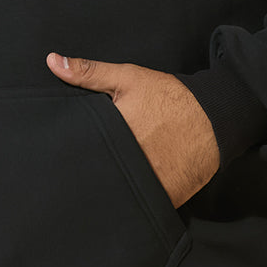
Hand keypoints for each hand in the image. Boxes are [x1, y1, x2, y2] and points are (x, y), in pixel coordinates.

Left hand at [47, 52, 218, 206]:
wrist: (214, 117)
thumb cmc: (169, 97)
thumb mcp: (128, 78)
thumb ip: (88, 72)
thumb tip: (52, 62)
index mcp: (114, 132)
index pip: (77, 149)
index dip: (66, 153)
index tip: (58, 156)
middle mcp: (129, 160)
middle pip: (95, 174)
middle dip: (85, 173)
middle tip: (76, 172)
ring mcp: (148, 182)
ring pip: (115, 193)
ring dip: (108, 188)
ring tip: (99, 185)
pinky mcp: (164, 196)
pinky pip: (140, 204)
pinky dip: (131, 200)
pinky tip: (125, 193)